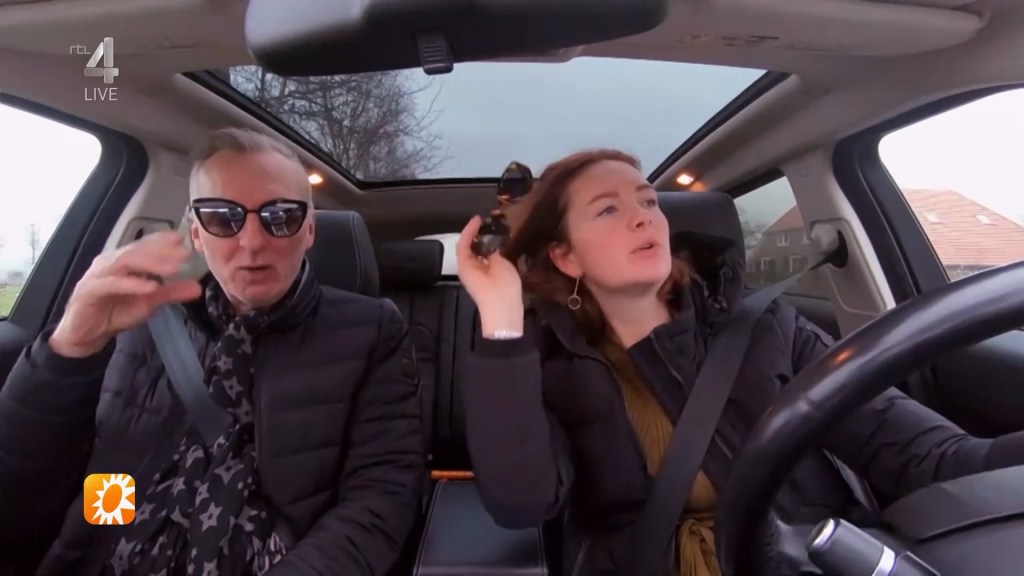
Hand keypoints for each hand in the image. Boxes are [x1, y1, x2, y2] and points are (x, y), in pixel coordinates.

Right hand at [49, 231, 201, 357]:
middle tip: (184, 255)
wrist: (86, 334)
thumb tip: (197, 287)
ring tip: (173, 269)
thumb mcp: (148, 302)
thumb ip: (170, 292)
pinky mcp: (89, 291)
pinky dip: (133, 283)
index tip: (182, 238)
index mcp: (123, 261)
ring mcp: (98, 275)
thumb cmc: (115, 312)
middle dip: (162, 251)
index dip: (161, 240)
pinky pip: (112, 284)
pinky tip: (151, 286)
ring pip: (125, 262)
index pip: (143, 245)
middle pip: (136, 251)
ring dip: (151, 264)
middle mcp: (109, 263)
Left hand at [456, 215, 524, 335]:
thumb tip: (492, 244)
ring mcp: (475, 277)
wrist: (505, 316)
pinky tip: (499, 249)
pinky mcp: (484, 282)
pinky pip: (483, 263)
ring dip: (483, 244)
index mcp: (466, 265)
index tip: (479, 218)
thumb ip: (494, 251)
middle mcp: (467, 270)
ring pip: (476, 256)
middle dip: (476, 235)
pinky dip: (488, 253)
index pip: (464, 242)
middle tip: (488, 223)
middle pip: (468, 248)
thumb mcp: (499, 264)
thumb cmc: (500, 289)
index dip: (470, 229)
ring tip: (495, 233)